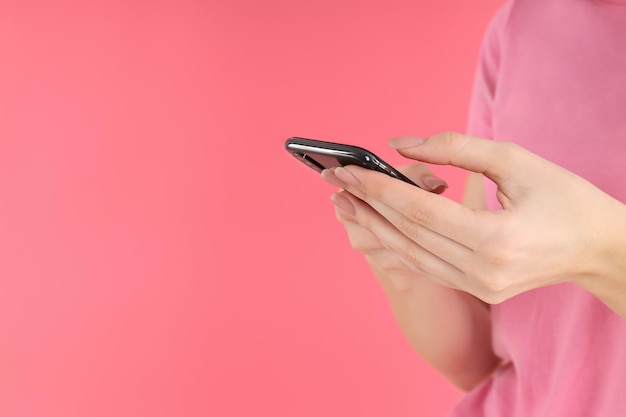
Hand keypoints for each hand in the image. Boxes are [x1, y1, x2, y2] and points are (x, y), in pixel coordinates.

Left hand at [330, 132, 625, 303]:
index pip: (418, 211)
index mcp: (494, 239)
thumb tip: (400, 146)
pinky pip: (423, 266)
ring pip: (408, 254)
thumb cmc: (565, 198)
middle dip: (366, 205)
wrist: (598, 249)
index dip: (379, 188)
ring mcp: (476, 286)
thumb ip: (456, 148)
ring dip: (373, 226)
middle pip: (406, 234)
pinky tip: (374, 227)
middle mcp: (480, 271)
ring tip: (344, 202)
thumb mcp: (517, 160)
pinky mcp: (475, 289)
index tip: (347, 170)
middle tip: (334, 181)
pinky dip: (395, 244)